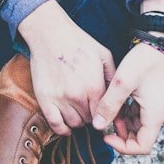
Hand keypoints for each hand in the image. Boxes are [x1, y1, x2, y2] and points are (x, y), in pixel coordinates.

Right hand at [18, 0, 115, 135]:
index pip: (105, 113)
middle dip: (92, 115)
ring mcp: (60, 98)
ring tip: (77, 110)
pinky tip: (66, 125)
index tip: (102, 110)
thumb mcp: (104, 56)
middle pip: (90, 120)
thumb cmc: (78, 42)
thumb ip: (112, 78)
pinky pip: (55, 124)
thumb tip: (118, 97)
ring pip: (74, 123)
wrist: (50, 33)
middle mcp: (78, 96)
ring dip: (78, 120)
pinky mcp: (45, 99)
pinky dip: (62, 129)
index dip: (105, 113)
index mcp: (95, 86)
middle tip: (88, 107)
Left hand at [91, 38, 163, 154]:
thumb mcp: (122, 83)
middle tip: (103, 122)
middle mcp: (156, 115)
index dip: (122, 146)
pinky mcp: (148, 100)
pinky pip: (135, 115)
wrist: (157, 43)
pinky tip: (112, 103)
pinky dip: (123, 114)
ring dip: (120, 124)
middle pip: (138, 139)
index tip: (106, 135)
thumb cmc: (143, 61)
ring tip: (106, 110)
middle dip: (120, 135)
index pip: (142, 147)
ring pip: (135, 128)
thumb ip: (109, 105)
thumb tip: (98, 126)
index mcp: (154, 116)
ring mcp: (152, 108)